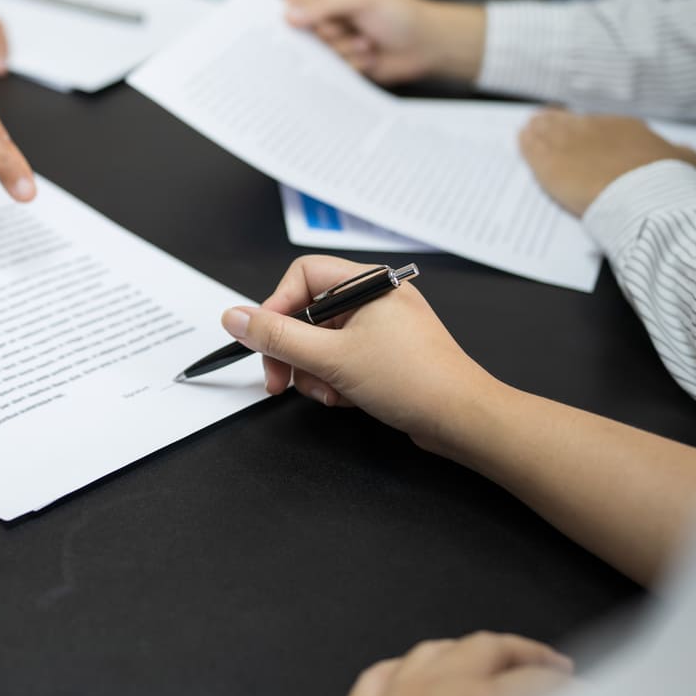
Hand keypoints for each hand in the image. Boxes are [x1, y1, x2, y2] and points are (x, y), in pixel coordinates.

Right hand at [220, 255, 501, 451]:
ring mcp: (380, 327)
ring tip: (330, 394)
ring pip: (321, 342)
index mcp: (366, 283)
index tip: (264, 343)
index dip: (276, 309)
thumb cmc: (411, 380)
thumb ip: (277, 337)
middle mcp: (373, 298)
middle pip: (307, 313)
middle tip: (280, 383)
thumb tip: (233, 317)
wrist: (463, 419)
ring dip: (314, 372)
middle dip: (292, 352)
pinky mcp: (385, 354)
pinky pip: (341, 358)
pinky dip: (335, 380)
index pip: (301, 277)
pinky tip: (347, 398)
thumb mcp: (331, 358)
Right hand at [284, 0, 485, 85]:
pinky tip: (369, 54)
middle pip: (302, 32)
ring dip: (344, 49)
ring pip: (318, 53)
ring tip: (366, 40)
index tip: (294, 24)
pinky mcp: (344, 62)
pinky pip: (332, 69)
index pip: (294, 1)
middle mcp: (331, 16)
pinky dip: (352, 63)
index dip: (289, 14)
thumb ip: (322, 5)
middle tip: (347, 27)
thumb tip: (290, 14)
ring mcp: (338, 40)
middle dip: (327, 33)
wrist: (427, 45)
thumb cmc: (402, 14)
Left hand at [317, 632, 573, 695]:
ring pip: (436, 650)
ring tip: (496, 665)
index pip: (533, 684)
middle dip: (526, 654)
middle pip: (487, 648)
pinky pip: (387, 673)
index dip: (566, 691)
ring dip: (472, 653)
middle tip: (554, 668)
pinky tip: (417, 677)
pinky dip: (411, 669)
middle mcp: (425, 692)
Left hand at [519, 111, 695, 216]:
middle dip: (557, 125)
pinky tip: (521, 140)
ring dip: (538, 131)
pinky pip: (531, 148)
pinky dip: (526, 144)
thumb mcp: (685, 160)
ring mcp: (569, 144)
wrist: (645, 195)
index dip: (587, 129)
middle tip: (544, 124)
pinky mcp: (548, 164)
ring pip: (547, 131)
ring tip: (529, 130)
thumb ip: (678, 153)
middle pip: (569, 124)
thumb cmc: (668, 179)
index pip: (599, 125)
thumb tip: (681, 152)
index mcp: (624, 128)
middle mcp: (594, 130)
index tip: (581, 130)